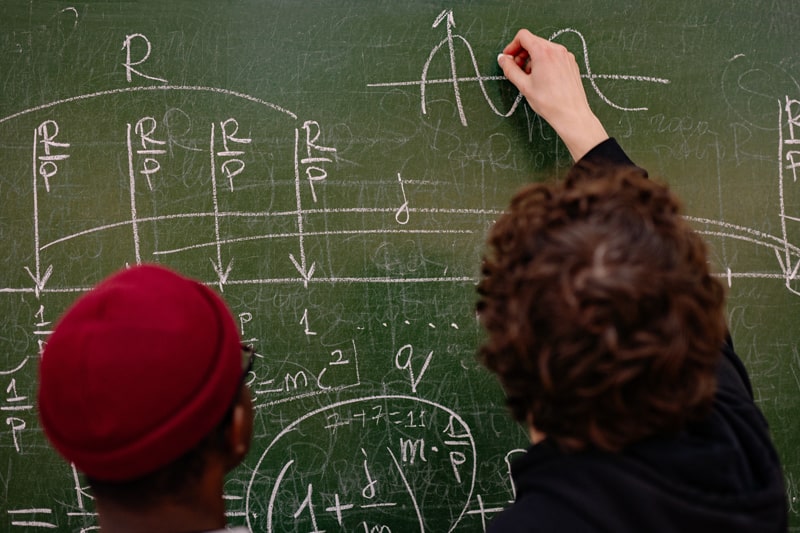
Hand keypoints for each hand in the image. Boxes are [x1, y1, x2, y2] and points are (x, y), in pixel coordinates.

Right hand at [498, 29, 607, 160]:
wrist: (571, 114)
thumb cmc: (549, 102)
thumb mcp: (524, 86)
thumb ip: (510, 69)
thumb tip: (502, 59)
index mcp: (543, 52)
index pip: (523, 36)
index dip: (512, 46)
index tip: (508, 58)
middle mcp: (556, 50)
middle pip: (533, 41)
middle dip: (522, 53)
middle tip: (517, 69)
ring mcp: (566, 56)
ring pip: (544, 48)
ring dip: (532, 58)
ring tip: (530, 76)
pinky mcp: (571, 63)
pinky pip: (554, 56)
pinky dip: (544, 62)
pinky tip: (542, 78)